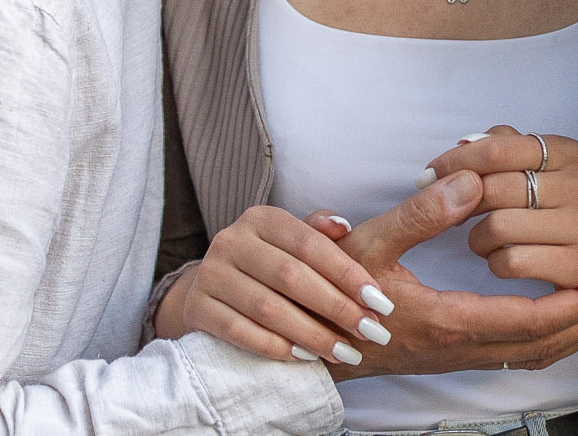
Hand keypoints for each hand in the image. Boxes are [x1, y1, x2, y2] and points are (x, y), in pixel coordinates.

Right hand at [152, 204, 396, 364]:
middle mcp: (231, 240)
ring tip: (345, 351)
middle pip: (290, 276)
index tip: (379, 300)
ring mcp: (210, 274)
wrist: (209, 288)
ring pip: (267, 307)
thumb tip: (343, 226)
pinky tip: (305, 358)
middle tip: (370, 331)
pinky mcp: (198, 308)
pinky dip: (275, 347)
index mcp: (261, 218)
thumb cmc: (268, 265)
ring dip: (311, 333)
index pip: (309, 244)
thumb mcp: (291, 241)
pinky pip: (240, 332)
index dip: (347, 273)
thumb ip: (318, 233)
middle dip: (336, 307)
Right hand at [318, 170, 577, 377]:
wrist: (311, 344)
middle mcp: (461, 347)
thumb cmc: (334, 294)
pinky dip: (547, 342)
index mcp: (449, 322)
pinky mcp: (452, 357)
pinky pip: (514, 357)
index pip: (531, 320)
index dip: (577, 303)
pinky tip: (558, 323)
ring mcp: (457, 357)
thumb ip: (421, 213)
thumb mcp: (370, 245)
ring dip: (573, 332)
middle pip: (543, 344)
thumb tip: (467, 183)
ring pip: (531, 356)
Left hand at [426, 127, 577, 369]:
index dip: (455, 161)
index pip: (497, 148)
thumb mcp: (541, 167)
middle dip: (461, 202)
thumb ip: (502, 148)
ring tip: (482, 240)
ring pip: (498, 227)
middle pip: (493, 188)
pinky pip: (511, 262)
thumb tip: (461, 145)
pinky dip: (495, 263)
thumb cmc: (558, 206)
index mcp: (568, 152)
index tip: (430, 174)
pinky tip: (501, 260)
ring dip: (477, 238)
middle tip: (452, 213)